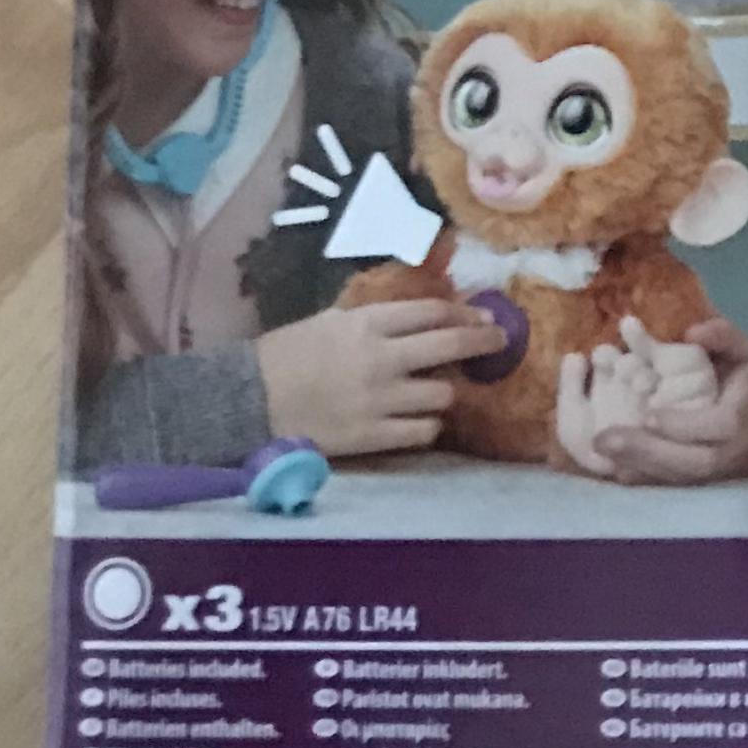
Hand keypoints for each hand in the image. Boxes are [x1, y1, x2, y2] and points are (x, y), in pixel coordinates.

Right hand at [255, 297, 505, 458]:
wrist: (247, 401)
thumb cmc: (284, 355)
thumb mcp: (329, 321)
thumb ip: (373, 319)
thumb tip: (419, 315)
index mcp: (367, 324)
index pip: (433, 311)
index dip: (465, 310)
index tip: (483, 314)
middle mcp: (381, 358)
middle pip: (452, 344)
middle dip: (484, 340)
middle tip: (499, 341)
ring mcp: (380, 400)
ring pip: (443, 393)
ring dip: (447, 391)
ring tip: (439, 391)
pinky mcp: (373, 436)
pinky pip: (423, 432)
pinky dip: (428, 425)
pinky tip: (421, 421)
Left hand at [564, 315, 747, 485]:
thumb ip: (727, 338)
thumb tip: (694, 330)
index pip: (718, 426)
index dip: (683, 424)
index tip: (648, 414)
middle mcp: (735, 452)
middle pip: (692, 462)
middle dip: (646, 452)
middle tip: (604, 439)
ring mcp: (722, 473)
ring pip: (680, 478)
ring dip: (639, 468)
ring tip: (601, 455)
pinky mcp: (710, 482)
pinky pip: (675, 484)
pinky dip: (645, 478)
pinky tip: (616, 469)